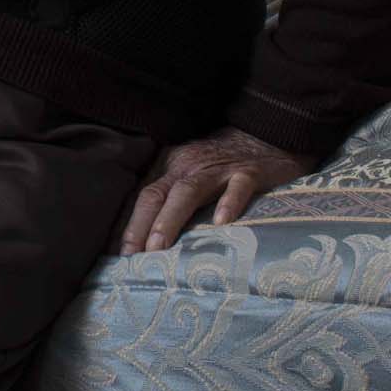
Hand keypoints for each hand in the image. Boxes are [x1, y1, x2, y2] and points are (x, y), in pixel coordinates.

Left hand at [119, 126, 311, 254]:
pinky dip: (229, 202)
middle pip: (158, 194)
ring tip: (159, 246)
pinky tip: (222, 222)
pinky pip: (238, 186)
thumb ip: (176, 200)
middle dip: (142, 225)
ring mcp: (220, 169)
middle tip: (133, 256)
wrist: (269, 134)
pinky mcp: (250, 171)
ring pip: (189, 191)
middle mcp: (190, 166)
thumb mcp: (194, 175)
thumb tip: (152, 240)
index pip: (145, 197)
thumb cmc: (226, 164)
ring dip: (170, 218)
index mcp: (174, 168)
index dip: (130, 225)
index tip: (121, 255)